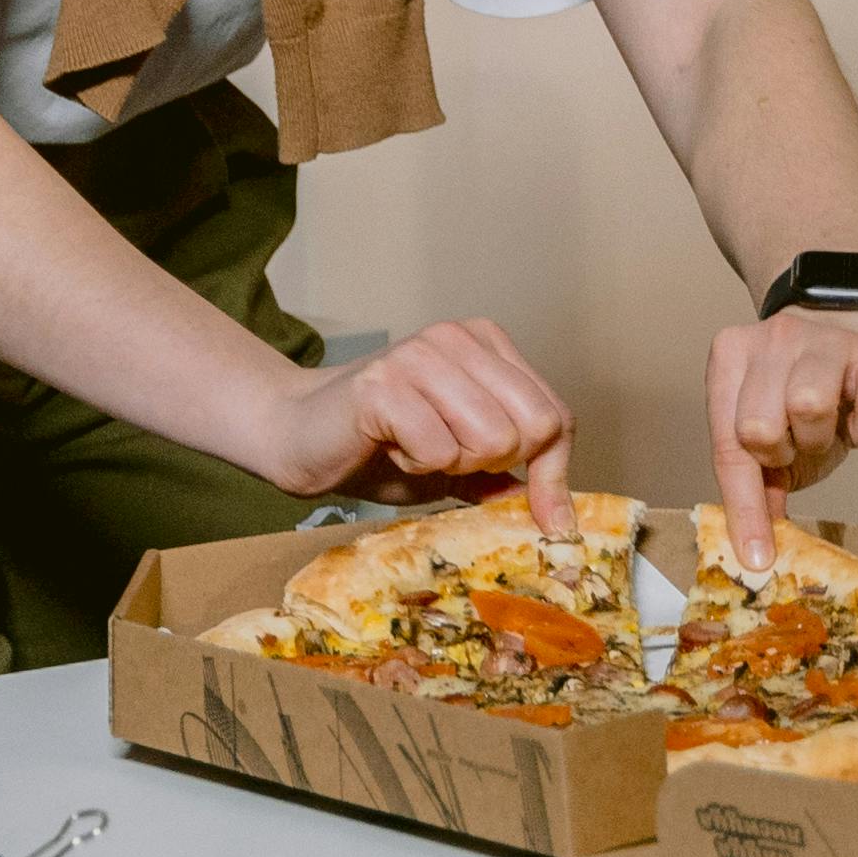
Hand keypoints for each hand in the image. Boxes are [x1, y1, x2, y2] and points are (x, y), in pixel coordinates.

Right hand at [258, 319, 573, 525]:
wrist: (296, 435)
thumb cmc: (381, 445)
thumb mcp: (459, 462)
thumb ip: (508, 474)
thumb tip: (561, 519)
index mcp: (485, 343)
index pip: (556, 416)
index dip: (550, 473)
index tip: (541, 514)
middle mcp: (456, 338)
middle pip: (531, 429)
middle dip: (493, 465)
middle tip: (445, 455)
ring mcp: (419, 355)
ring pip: (490, 440)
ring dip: (451, 464)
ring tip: (414, 446)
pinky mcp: (383, 385)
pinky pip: (438, 451)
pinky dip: (416, 465)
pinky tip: (388, 445)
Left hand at [704, 297, 857, 565]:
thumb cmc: (808, 396)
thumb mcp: (773, 435)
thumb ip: (754, 477)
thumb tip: (753, 548)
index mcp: (730, 359)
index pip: (728, 444)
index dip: (743, 507)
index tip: (756, 557)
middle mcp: (771, 339)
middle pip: (759, 426)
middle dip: (783, 452)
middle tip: (800, 443)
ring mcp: (824, 338)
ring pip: (808, 406)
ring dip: (822, 437)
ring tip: (829, 426)